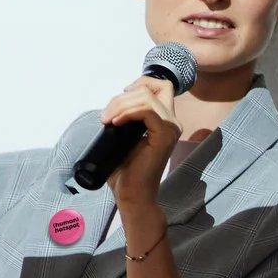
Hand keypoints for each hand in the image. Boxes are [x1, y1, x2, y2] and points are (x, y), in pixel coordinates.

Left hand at [99, 76, 181, 213]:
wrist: (131, 194)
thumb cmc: (125, 171)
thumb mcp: (122, 137)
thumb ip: (125, 119)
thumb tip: (112, 106)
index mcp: (164, 120)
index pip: (161, 86)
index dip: (140, 83)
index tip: (119, 97)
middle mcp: (172, 122)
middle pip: (151, 89)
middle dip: (122, 97)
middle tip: (105, 116)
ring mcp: (171, 128)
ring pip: (147, 98)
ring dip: (121, 104)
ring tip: (106, 120)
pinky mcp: (165, 136)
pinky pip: (147, 111)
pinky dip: (128, 112)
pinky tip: (115, 122)